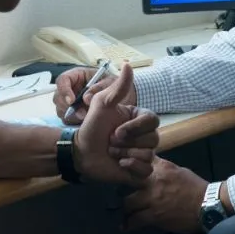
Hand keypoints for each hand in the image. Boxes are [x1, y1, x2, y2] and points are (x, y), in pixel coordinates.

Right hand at [53, 64, 135, 123]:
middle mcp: (70, 88)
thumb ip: (100, 87)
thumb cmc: (115, 85)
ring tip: (88, 118)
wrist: (121, 98)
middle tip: (82, 115)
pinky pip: (66, 119)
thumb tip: (86, 98)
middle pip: (58, 97)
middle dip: (68, 108)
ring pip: (61, 110)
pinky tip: (86, 122)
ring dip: (72, 116)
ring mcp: (69, 101)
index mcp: (77, 76)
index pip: (62, 80)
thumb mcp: (111, 82)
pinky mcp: (72, 113)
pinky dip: (74, 122)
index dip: (64, 90)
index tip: (72, 101)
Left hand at [73, 63, 158, 185]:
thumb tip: (128, 63)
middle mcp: (145, 135)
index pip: (153, 120)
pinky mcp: (140, 170)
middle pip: (153, 139)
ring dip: (125, 154)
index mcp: (140, 119)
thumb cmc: (92, 126)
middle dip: (127, 142)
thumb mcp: (103, 103)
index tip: (117, 130)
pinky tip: (119, 164)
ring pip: (148, 154)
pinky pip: (146, 170)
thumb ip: (118, 86)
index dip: (135, 127)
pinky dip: (131, 167)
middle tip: (111, 141)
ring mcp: (144, 153)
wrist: (81, 152)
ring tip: (112, 152)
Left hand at [123, 158, 207, 233]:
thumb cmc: (195, 187)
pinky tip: (125, 226)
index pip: (138, 161)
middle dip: (123, 189)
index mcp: (161, 167)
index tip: (120, 165)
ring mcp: (153, 199)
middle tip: (124, 194)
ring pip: (128, 203)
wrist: (207, 205)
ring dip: (127, 208)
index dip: (127, 163)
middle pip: (127, 182)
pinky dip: (129, 224)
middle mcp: (154, 181)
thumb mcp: (178, 171)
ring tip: (126, 212)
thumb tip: (151, 168)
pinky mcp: (154, 216)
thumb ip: (163, 169)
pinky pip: (135, 220)